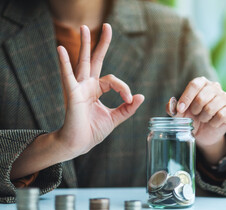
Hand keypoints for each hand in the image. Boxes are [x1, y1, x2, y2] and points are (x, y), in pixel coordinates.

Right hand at [56, 24, 143, 156]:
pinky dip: (64, 63)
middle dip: (100, 44)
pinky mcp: (71, 94)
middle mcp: (87, 85)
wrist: (79, 144)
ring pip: (82, 62)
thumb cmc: (93, 131)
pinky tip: (61, 49)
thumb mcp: (115, 118)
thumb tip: (141, 96)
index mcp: (96, 90)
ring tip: (84, 28)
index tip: (129, 99)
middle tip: (108, 26)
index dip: (123, 88)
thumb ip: (127, 108)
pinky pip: (68, 76)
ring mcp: (78, 88)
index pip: (113, 81)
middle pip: (94, 60)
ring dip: (84, 45)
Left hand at [176, 77, 225, 163]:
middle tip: (195, 114)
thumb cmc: (191, 118)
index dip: (186, 98)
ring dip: (204, 117)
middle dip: (195, 110)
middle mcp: (215, 87)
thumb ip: (173, 108)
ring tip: (204, 118)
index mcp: (202, 83)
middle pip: (202, 97)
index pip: (194, 85)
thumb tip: (171, 104)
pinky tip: (212, 123)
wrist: (204, 132)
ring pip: (211, 107)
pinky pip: (221, 115)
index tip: (180, 110)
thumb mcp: (179, 114)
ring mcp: (225, 97)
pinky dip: (213, 123)